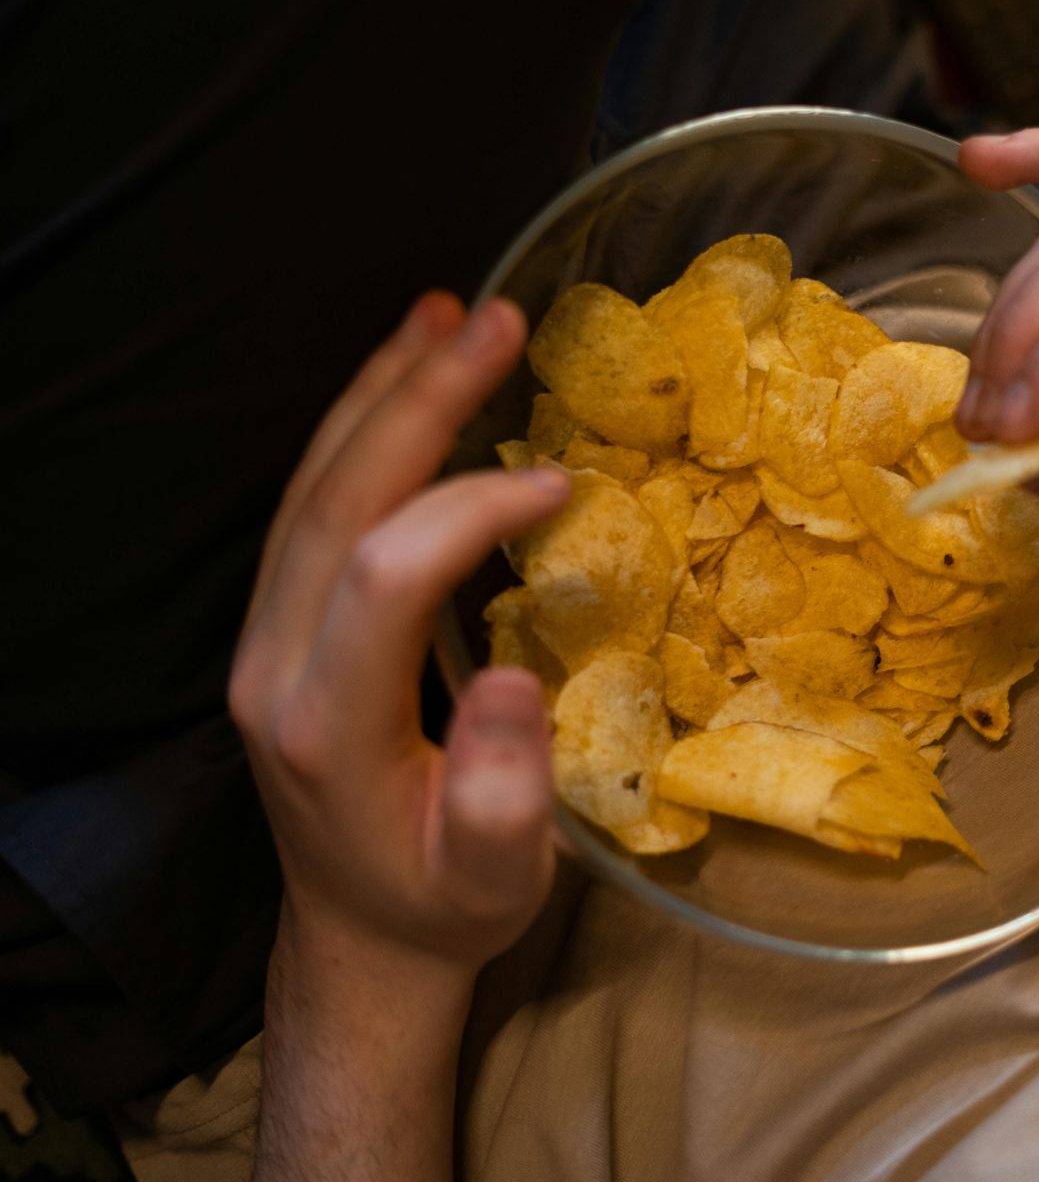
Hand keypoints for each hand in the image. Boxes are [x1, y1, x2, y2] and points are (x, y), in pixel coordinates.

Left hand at [228, 294, 569, 980]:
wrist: (362, 934)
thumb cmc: (445, 905)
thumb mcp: (494, 881)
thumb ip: (501, 798)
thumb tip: (514, 681)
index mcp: (326, 725)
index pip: (383, 576)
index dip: (468, 510)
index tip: (562, 482)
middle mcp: (273, 667)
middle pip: (333, 502)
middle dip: (416, 400)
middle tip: (499, 319)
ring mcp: (265, 639)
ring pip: (311, 487)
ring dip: (382, 392)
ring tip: (453, 314)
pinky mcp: (281, 622)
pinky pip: (312, 502)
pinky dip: (361, 426)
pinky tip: (406, 372)